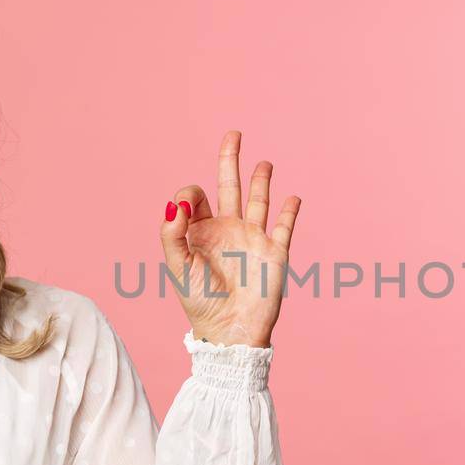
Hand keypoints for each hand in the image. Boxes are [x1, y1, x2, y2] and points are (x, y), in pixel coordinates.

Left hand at [160, 131, 301, 347]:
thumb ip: (172, 233)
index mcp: (200, 232)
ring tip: (264, 162)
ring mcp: (252, 240)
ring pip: (258, 201)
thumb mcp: (177, 266)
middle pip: (229, 186)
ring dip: (261, 180)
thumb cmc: (200, 303)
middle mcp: (226, 231)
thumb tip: (178, 202)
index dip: (189, 195)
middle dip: (230, 159)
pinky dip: (289, 210)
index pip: (195, 197)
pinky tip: (292, 197)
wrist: (231, 332)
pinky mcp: (274, 252)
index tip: (187, 210)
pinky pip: (284, 226)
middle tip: (234, 133)